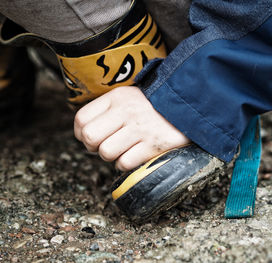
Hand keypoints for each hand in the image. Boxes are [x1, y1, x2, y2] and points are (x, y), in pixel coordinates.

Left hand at [74, 86, 189, 170]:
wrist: (187, 107)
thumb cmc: (153, 106)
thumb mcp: (128, 97)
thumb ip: (106, 110)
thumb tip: (84, 134)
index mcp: (117, 97)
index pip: (82, 118)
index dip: (80, 133)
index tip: (89, 138)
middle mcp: (126, 111)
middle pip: (90, 137)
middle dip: (93, 147)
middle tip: (103, 146)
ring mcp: (140, 128)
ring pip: (106, 153)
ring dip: (110, 157)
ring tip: (122, 150)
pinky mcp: (153, 145)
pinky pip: (124, 163)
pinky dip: (125, 164)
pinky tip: (134, 155)